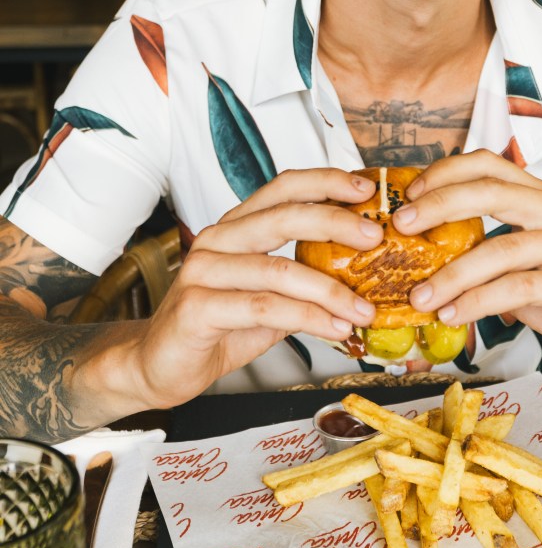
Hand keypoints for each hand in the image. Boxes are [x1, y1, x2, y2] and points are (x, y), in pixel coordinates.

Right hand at [129, 169, 382, 407]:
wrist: (160, 365)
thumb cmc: (217, 327)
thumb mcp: (268, 299)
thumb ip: (303, 283)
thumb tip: (363, 278)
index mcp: (236, 227)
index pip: (282, 188)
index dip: (324, 182)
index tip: (365, 190)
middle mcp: (217, 240)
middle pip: (282, 217)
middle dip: (335, 223)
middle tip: (376, 238)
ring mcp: (203, 271)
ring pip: (278, 270)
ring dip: (330, 291)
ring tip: (364, 309)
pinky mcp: (196, 307)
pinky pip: (264, 308)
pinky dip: (307, 319)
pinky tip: (335, 330)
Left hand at [391, 150, 541, 372]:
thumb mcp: (523, 264)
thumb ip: (484, 252)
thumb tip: (420, 257)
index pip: (489, 164)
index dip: (445, 172)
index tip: (408, 194)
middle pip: (491, 191)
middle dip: (438, 206)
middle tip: (401, 225)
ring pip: (502, 247)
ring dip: (452, 273)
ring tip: (420, 295)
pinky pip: (520, 288)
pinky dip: (479, 302)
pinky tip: (455, 314)